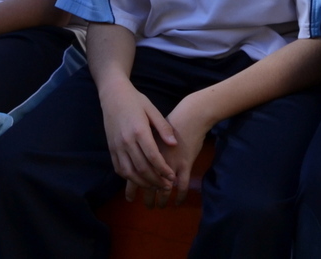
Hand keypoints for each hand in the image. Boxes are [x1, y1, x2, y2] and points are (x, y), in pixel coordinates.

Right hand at [99, 79, 175, 196]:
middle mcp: (126, 141)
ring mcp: (116, 146)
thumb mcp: (152, 109)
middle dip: (156, 180)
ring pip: (129, 172)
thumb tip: (174, 144)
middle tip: (167, 186)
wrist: (113, 94)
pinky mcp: (111, 149)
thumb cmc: (135, 100)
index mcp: (139, 130)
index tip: (173, 177)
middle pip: (142, 168)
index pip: (153, 157)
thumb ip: (163, 127)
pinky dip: (130, 178)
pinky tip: (140, 180)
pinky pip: (119, 169)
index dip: (163, 170)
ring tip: (155, 186)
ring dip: (143, 183)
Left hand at [137, 93, 212, 207]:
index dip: (133, 189)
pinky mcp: (185, 164)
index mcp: (144, 150)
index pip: (134, 173)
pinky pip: (183, 185)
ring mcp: (171, 162)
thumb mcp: (150, 130)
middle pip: (147, 183)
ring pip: (164, 187)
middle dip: (147, 197)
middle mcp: (156, 159)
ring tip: (160, 206)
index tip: (131, 198)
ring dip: (162, 199)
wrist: (190, 115)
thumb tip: (135, 160)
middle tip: (147, 205)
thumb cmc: (171, 121)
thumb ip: (142, 145)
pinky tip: (178, 202)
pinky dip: (180, 195)